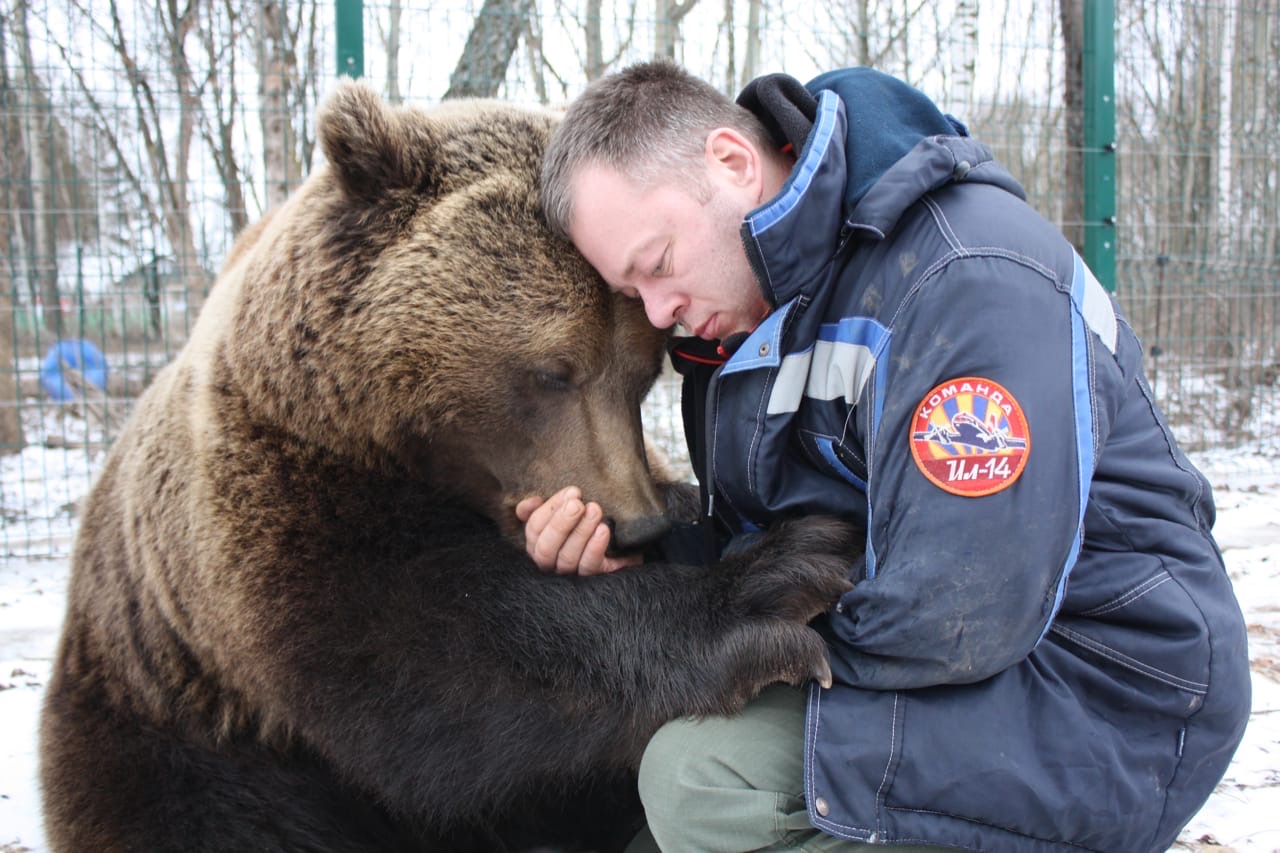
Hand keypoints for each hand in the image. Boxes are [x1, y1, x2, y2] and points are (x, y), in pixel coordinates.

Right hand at [515, 486, 641, 575]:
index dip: (550, 508)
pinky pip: (589, 566)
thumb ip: (544, 507)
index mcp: (537, 543)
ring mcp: (570, 573)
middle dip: (561, 523)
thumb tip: (530, 502)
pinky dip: (595, 547)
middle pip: (545, 548)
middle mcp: (549, 562)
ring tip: (595, 510)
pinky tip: (603, 529)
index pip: (534, 528)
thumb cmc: (584, 522)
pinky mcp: (593, 578)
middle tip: (578, 503)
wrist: (620, 543)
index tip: (572, 492)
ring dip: (581, 531)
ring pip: (568, 558)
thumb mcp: (563, 511)